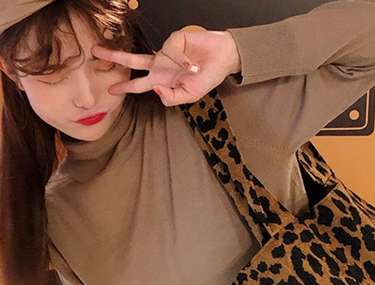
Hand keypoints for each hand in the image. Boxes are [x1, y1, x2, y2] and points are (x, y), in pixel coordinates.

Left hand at [91, 26, 241, 105]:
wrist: (223, 58)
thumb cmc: (208, 77)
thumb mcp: (190, 96)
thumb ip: (172, 97)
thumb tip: (154, 90)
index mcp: (164, 80)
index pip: (140, 84)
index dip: (126, 87)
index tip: (111, 89)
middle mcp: (161, 65)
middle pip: (132, 62)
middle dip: (114, 58)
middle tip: (94, 53)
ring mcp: (166, 51)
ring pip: (146, 53)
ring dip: (140, 56)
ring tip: (153, 63)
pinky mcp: (173, 40)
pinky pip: (170, 52)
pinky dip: (181, 60)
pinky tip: (192, 63)